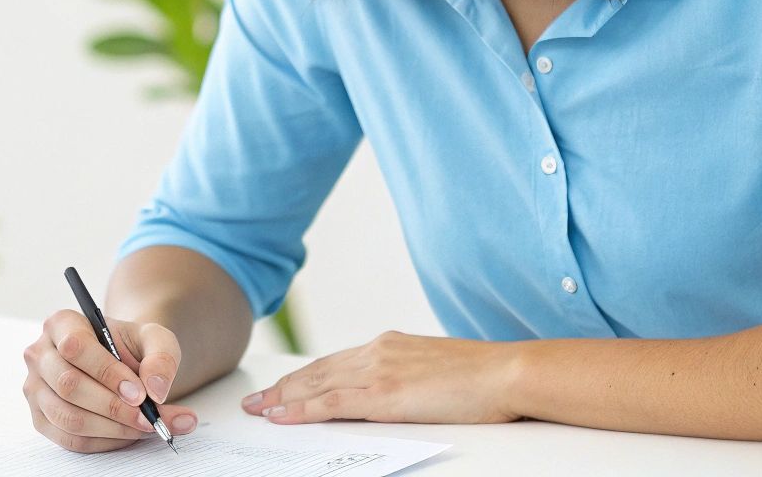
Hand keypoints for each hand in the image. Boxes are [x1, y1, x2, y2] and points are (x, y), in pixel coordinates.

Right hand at [22, 309, 200, 452]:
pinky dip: (104, 443)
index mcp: (61, 324)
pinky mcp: (41, 418)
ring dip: (111, 429)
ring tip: (144, 428)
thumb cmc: (131, 348)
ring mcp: (35, 388)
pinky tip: (127, 434)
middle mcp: (40, 354)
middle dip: (113, 407)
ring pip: (68, 418)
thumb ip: (161, 357)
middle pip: (68, 385)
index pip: (75, 346)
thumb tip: (156, 390)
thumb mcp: (154, 340)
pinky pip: (70, 440)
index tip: (139, 393)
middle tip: (147, 419)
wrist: (120, 363)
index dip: (107, 373)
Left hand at [242, 330, 521, 425]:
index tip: (282, 387)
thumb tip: (395, 390)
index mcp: (389, 345)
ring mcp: (379, 371)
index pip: (334, 362)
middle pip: (317, 372)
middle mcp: (377, 352)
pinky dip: (302, 410)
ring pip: (317, 385)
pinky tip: (283, 416)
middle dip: (284, 387)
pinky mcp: (385, 393)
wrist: (506, 372)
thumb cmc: (482, 376)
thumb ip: (406, 375)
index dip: (305, 376)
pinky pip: (332, 403)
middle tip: (256, 401)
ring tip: (259, 410)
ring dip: (284, 399)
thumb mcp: (434, 369)